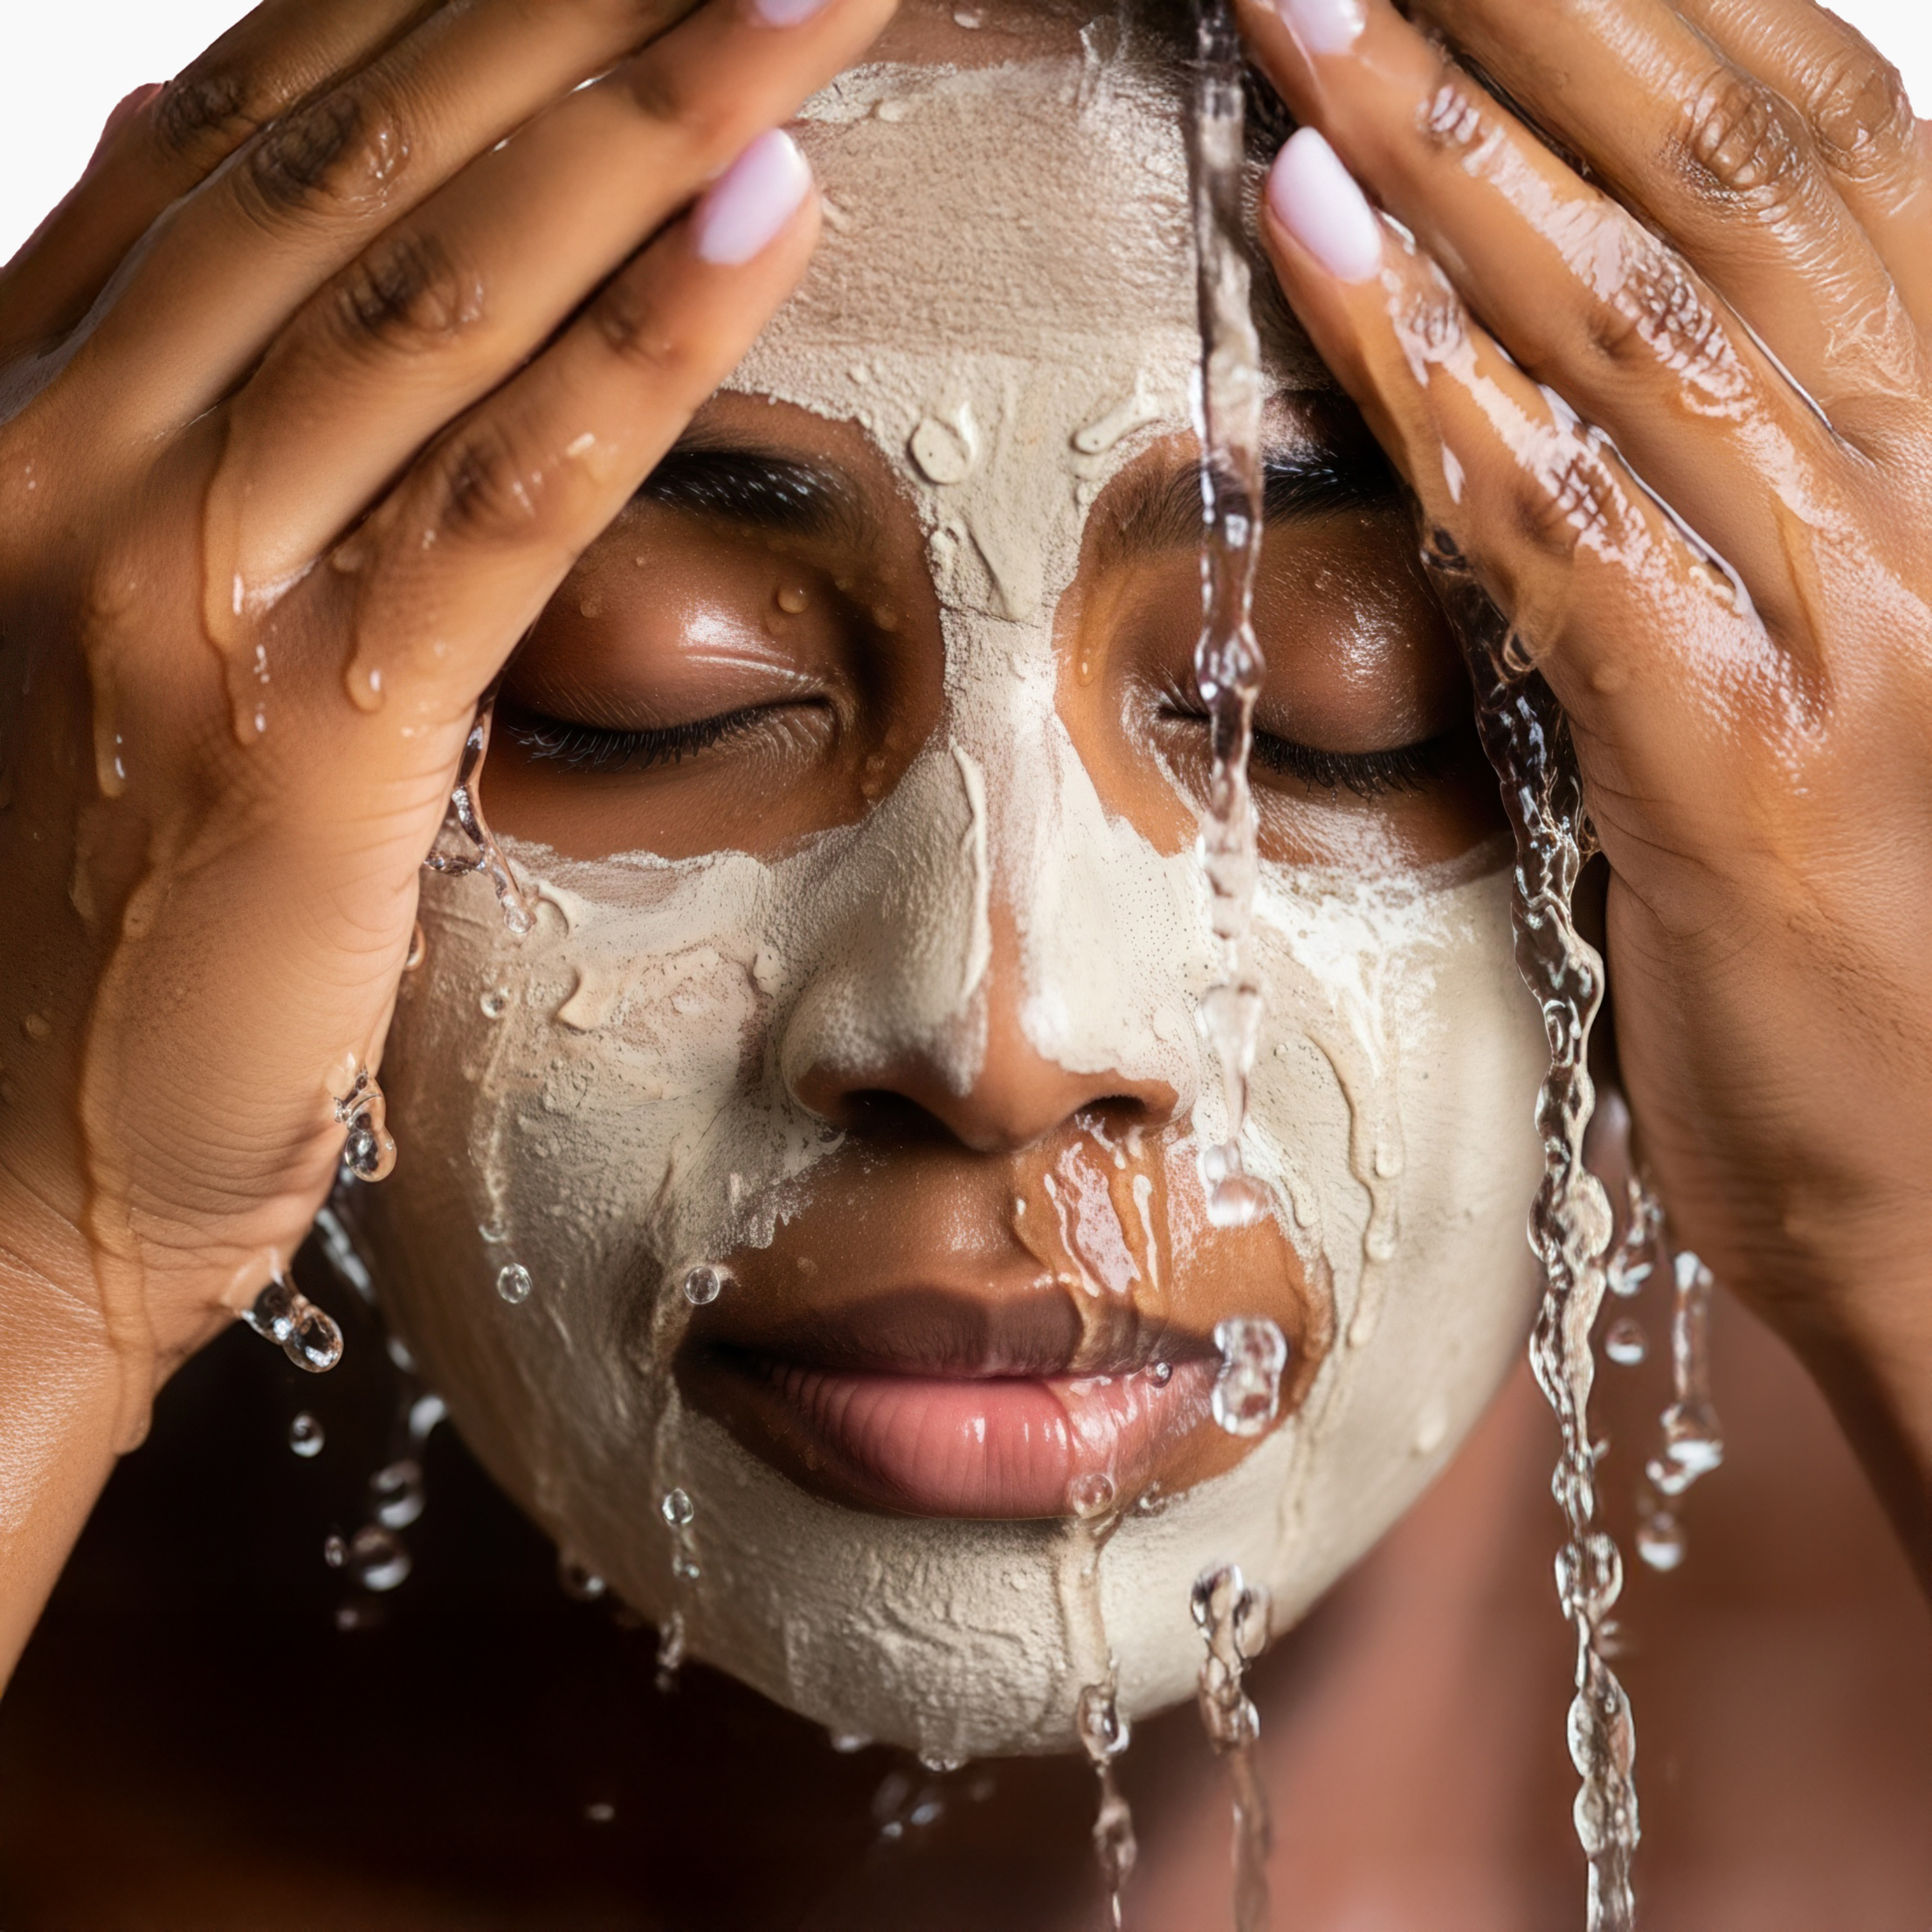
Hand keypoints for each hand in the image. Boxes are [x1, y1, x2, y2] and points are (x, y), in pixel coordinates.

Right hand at [0, 0, 895, 1669]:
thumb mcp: (67, 615)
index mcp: (27, 405)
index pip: (257, 132)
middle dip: (566, 3)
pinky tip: (771, 208)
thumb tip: (208, 179)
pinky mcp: (297, 736)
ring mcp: (170, 583)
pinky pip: (500, 499)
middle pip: (359, 158)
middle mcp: (74, 448)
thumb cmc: (44, 915)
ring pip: (439, 288)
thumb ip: (137, 396)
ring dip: (644, 111)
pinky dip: (640, 346)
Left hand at [1237, 0, 1931, 1568]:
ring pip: (1630, 307)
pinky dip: (1424, 361)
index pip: (1815, 137)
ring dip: (1446, 134)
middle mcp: (1931, 480)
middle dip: (1533, 6)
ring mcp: (1849, 609)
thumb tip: (1559, 338)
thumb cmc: (1896, 934)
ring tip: (1299, 3)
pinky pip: (1552, 509)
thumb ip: (1738, 490)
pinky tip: (1310, 233)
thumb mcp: (1842, 666)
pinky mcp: (1737, 751)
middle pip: (1725, 166)